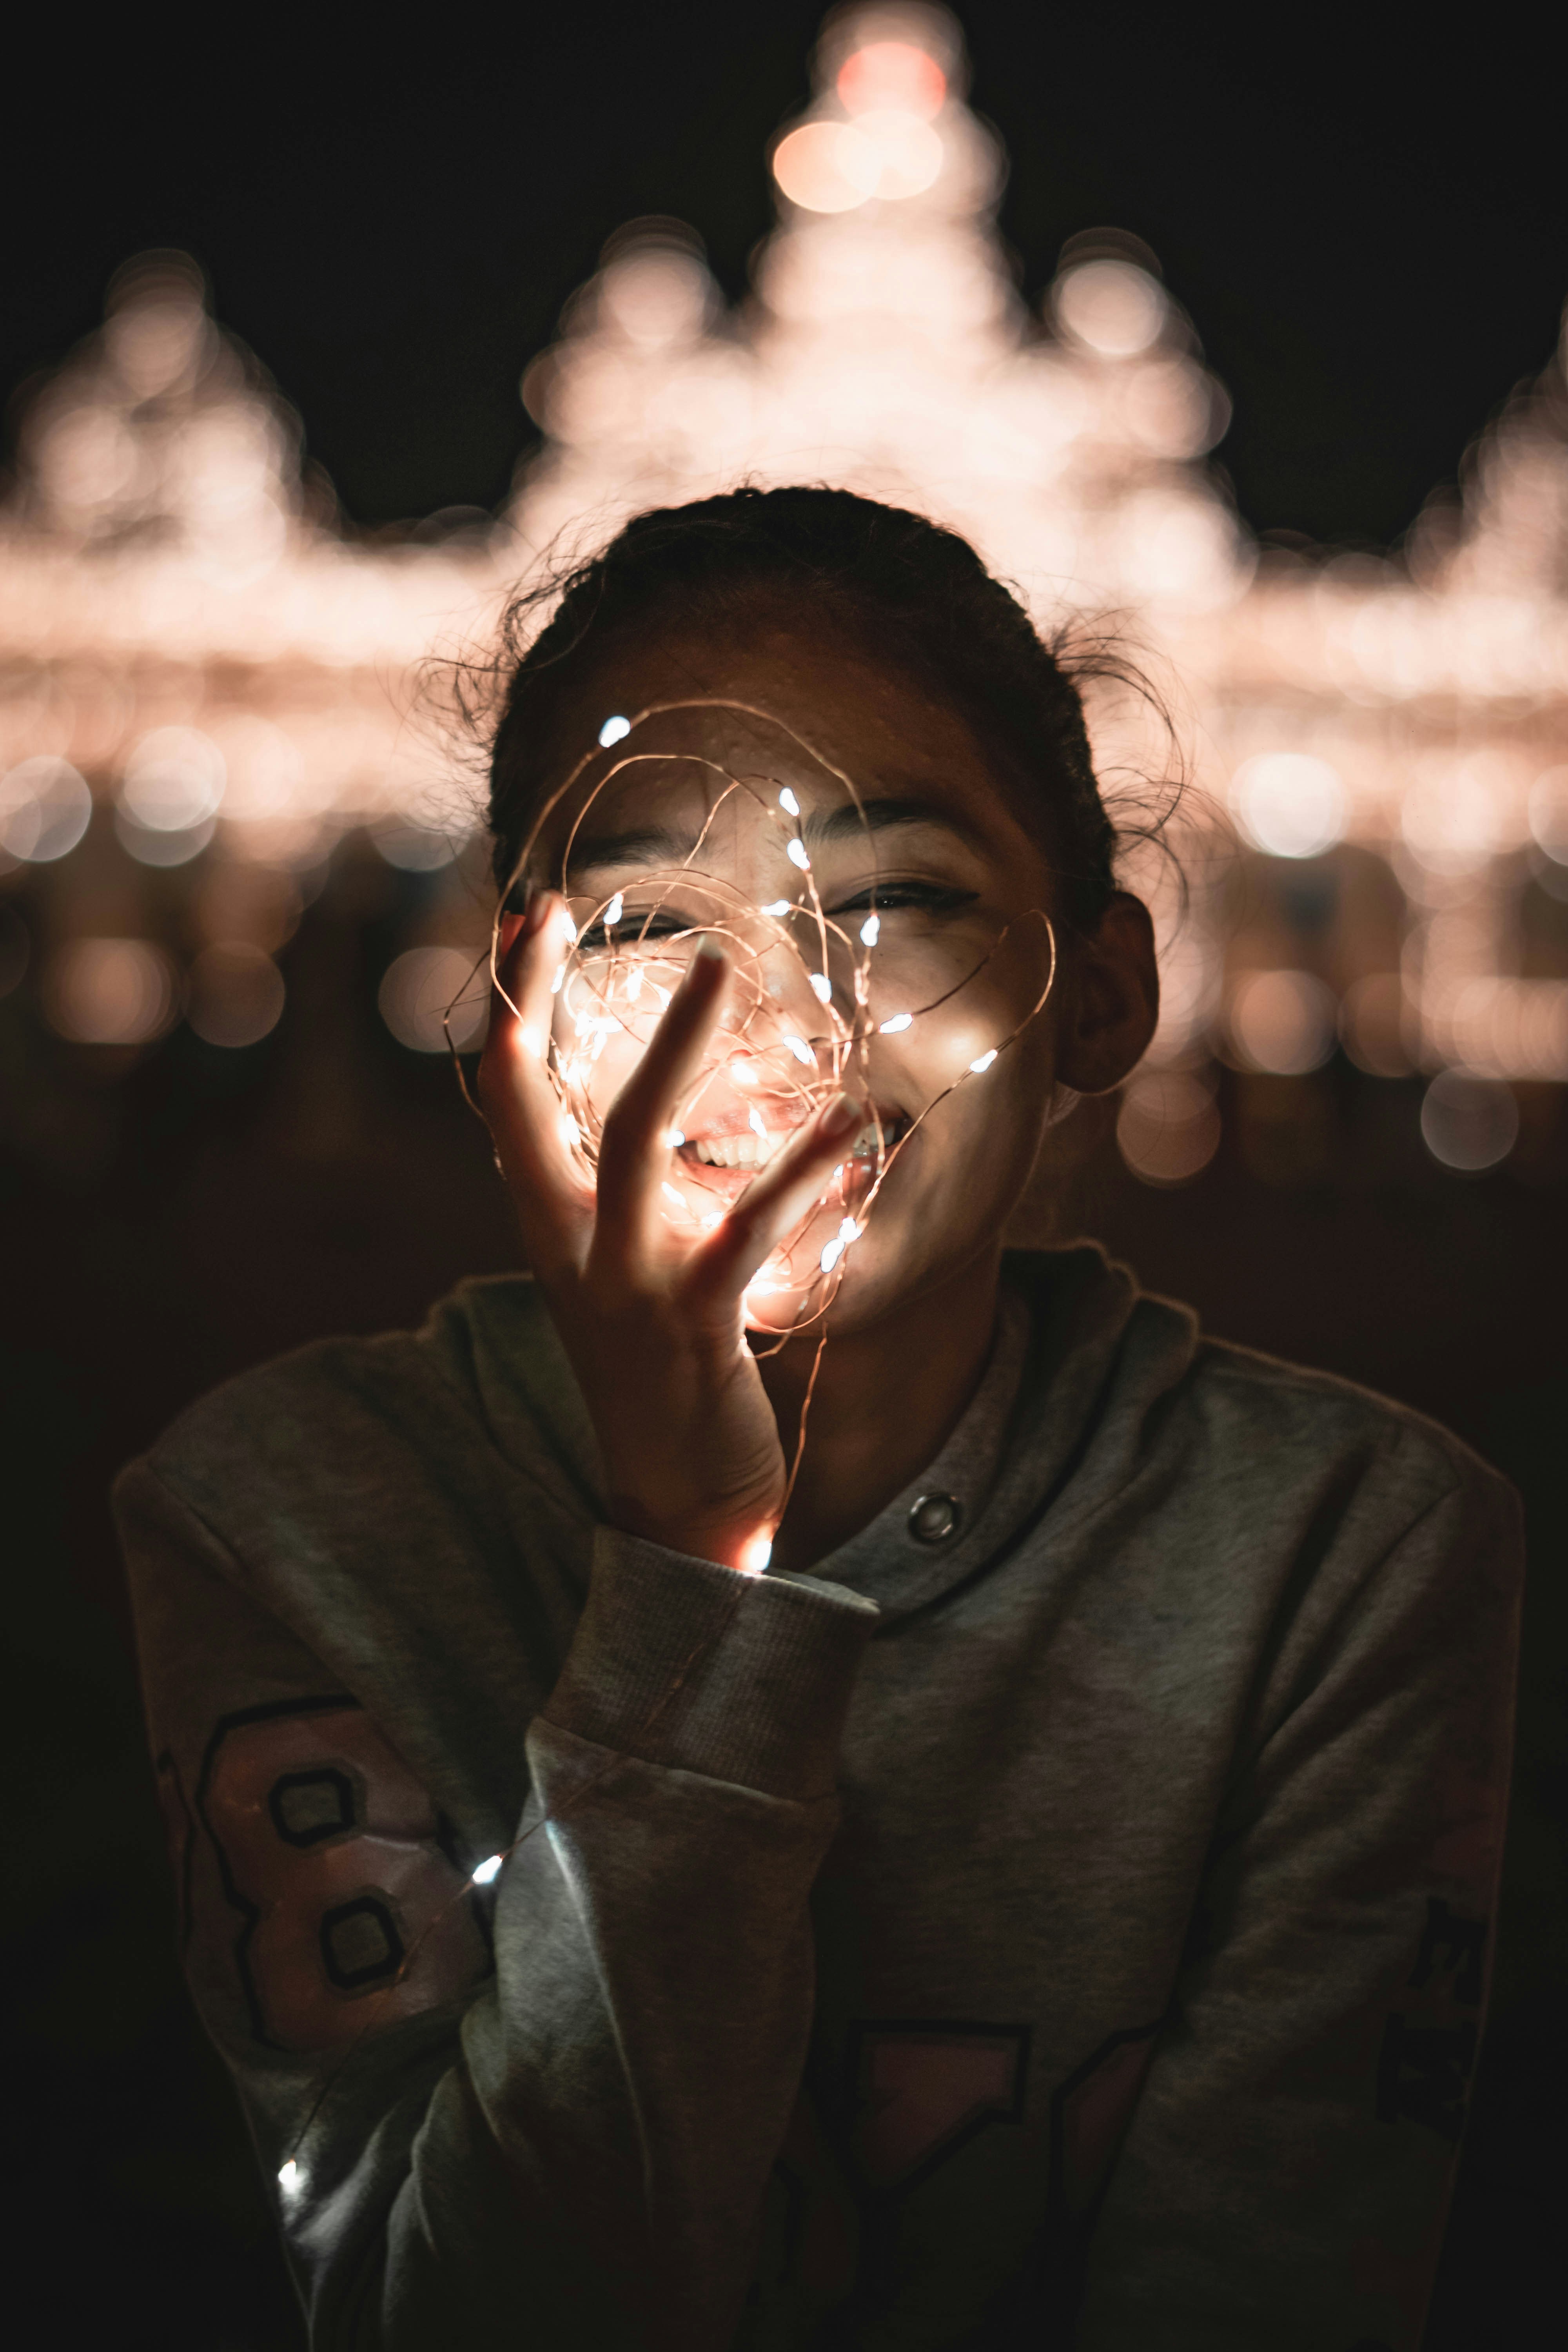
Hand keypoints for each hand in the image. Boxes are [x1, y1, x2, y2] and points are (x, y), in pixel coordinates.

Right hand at [478, 892, 863, 1572]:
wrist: (681, 1499)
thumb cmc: (664, 1367)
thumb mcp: (627, 1264)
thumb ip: (630, 1187)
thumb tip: (668, 1089)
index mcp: (550, 1225)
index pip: (505, 1095)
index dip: (509, 1003)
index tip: (529, 914)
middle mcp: (570, 1244)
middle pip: (533, 1100)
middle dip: (539, 999)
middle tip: (563, 905)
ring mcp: (627, 1283)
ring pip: (636, 1140)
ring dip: (677, 1046)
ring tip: (720, 968)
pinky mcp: (696, 1323)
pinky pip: (746, 1229)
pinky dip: (801, 1171)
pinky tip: (852, 1125)